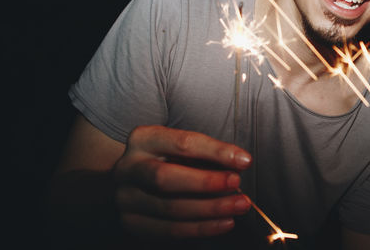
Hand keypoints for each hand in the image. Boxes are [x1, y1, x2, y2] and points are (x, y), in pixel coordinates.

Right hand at [113, 125, 252, 238]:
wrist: (133, 179)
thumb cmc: (168, 158)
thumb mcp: (182, 147)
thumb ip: (206, 155)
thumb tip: (239, 165)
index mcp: (143, 139)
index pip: (183, 143)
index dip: (216, 152)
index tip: (244, 160)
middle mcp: (128, 168)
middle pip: (166, 178)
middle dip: (206, 183)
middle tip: (237, 184)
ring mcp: (125, 198)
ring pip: (169, 208)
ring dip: (210, 209)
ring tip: (238, 206)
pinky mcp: (131, 222)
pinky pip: (169, 230)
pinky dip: (201, 228)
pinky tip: (223, 223)